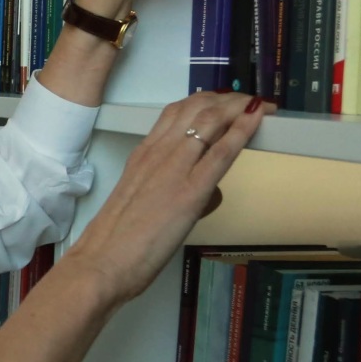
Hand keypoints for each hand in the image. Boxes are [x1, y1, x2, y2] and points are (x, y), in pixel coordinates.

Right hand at [70, 91, 271, 306]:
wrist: (101, 262)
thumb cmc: (117, 242)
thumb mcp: (143, 203)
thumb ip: (175, 190)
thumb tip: (208, 193)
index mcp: (144, 155)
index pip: (177, 112)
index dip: (207, 101)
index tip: (226, 104)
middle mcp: (158, 153)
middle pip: (198, 107)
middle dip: (229, 99)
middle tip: (250, 103)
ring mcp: (174, 169)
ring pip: (211, 120)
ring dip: (239, 107)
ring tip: (259, 106)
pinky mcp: (189, 192)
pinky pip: (221, 152)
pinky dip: (242, 131)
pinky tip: (257, 120)